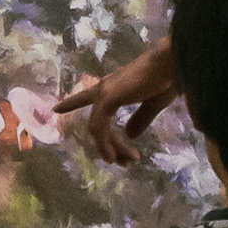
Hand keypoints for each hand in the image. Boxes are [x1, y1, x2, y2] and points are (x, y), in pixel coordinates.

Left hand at [57, 41, 178, 164]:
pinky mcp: (108, 99)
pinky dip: (105, 145)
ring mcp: (105, 93)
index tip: (56, 108)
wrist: (171, 64)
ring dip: (111, 149)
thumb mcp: (153, 104)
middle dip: (107, 146)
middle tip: (123, 162)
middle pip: (96, 123)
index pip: (88, 96)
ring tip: (125, 162)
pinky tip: (113, 157)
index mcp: (116, 86)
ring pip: (98, 130)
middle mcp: (106, 87)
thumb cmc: (167, 79)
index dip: (72, 102)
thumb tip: (129, 135)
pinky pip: (99, 128)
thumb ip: (140, 119)